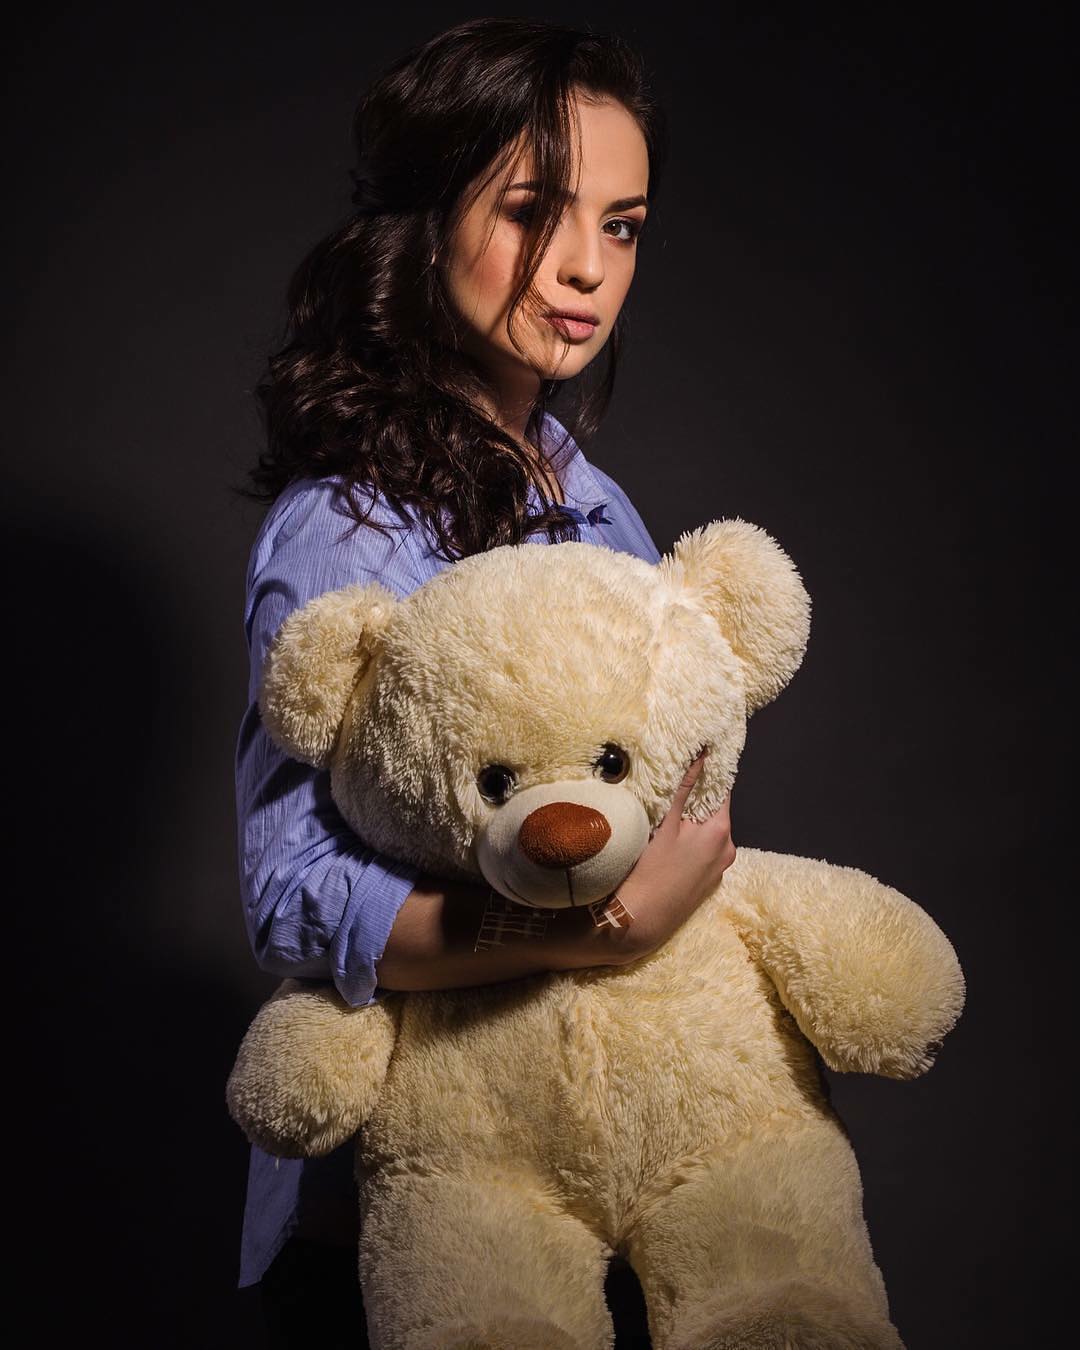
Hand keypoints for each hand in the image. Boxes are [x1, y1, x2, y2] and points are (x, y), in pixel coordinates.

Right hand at [614, 747, 735, 958]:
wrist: (641, 922)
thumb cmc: (651, 870)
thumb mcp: (665, 824)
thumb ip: (683, 789)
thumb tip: (701, 755)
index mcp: (720, 832)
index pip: (722, 790)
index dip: (709, 774)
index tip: (695, 761)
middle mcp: (728, 851)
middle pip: (714, 813)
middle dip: (695, 800)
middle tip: (670, 789)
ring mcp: (719, 870)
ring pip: (708, 834)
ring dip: (692, 824)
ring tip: (666, 817)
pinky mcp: (708, 885)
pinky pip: (703, 854)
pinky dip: (691, 844)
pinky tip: (668, 846)